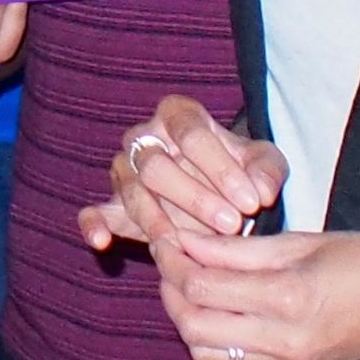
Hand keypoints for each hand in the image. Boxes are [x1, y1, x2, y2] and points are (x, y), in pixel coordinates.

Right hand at [79, 95, 285, 250]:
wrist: (220, 191)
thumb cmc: (241, 169)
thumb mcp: (263, 161)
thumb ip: (266, 170)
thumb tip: (261, 192)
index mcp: (178, 115)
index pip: (190, 133)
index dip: (221, 168)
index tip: (253, 202)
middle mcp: (143, 138)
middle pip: (154, 164)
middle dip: (194, 197)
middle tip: (231, 225)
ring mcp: (123, 171)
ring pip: (130, 191)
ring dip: (159, 220)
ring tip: (187, 245)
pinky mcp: (112, 204)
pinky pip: (92, 211)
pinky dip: (93, 225)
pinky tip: (102, 241)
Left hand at [151, 229, 359, 359]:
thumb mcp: (304, 241)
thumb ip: (238, 249)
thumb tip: (184, 240)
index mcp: (289, 297)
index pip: (201, 286)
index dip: (173, 259)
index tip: (166, 232)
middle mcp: (286, 338)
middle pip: (192, 325)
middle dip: (170, 290)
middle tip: (171, 257)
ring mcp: (291, 359)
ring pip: (206, 350)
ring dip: (186, 316)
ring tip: (190, 280)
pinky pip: (234, 359)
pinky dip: (211, 335)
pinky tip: (217, 304)